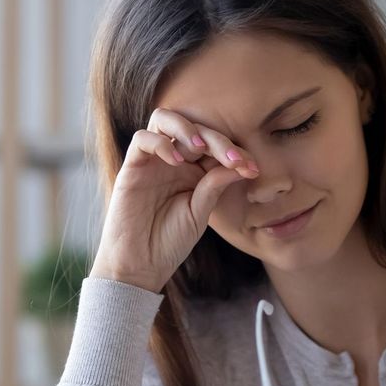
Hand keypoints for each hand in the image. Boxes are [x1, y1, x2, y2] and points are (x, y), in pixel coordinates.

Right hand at [90, 108, 259, 292]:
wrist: (140, 265)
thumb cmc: (170, 241)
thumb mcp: (200, 212)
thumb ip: (214, 185)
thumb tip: (237, 164)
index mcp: (193, 171)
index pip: (215, 147)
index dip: (235, 152)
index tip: (252, 169)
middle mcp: (173, 160)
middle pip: (195, 129)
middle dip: (218, 140)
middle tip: (234, 160)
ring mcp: (152, 161)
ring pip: (164, 120)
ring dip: (187, 129)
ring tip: (202, 149)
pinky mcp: (132, 167)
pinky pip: (142, 139)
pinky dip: (161, 144)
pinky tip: (178, 162)